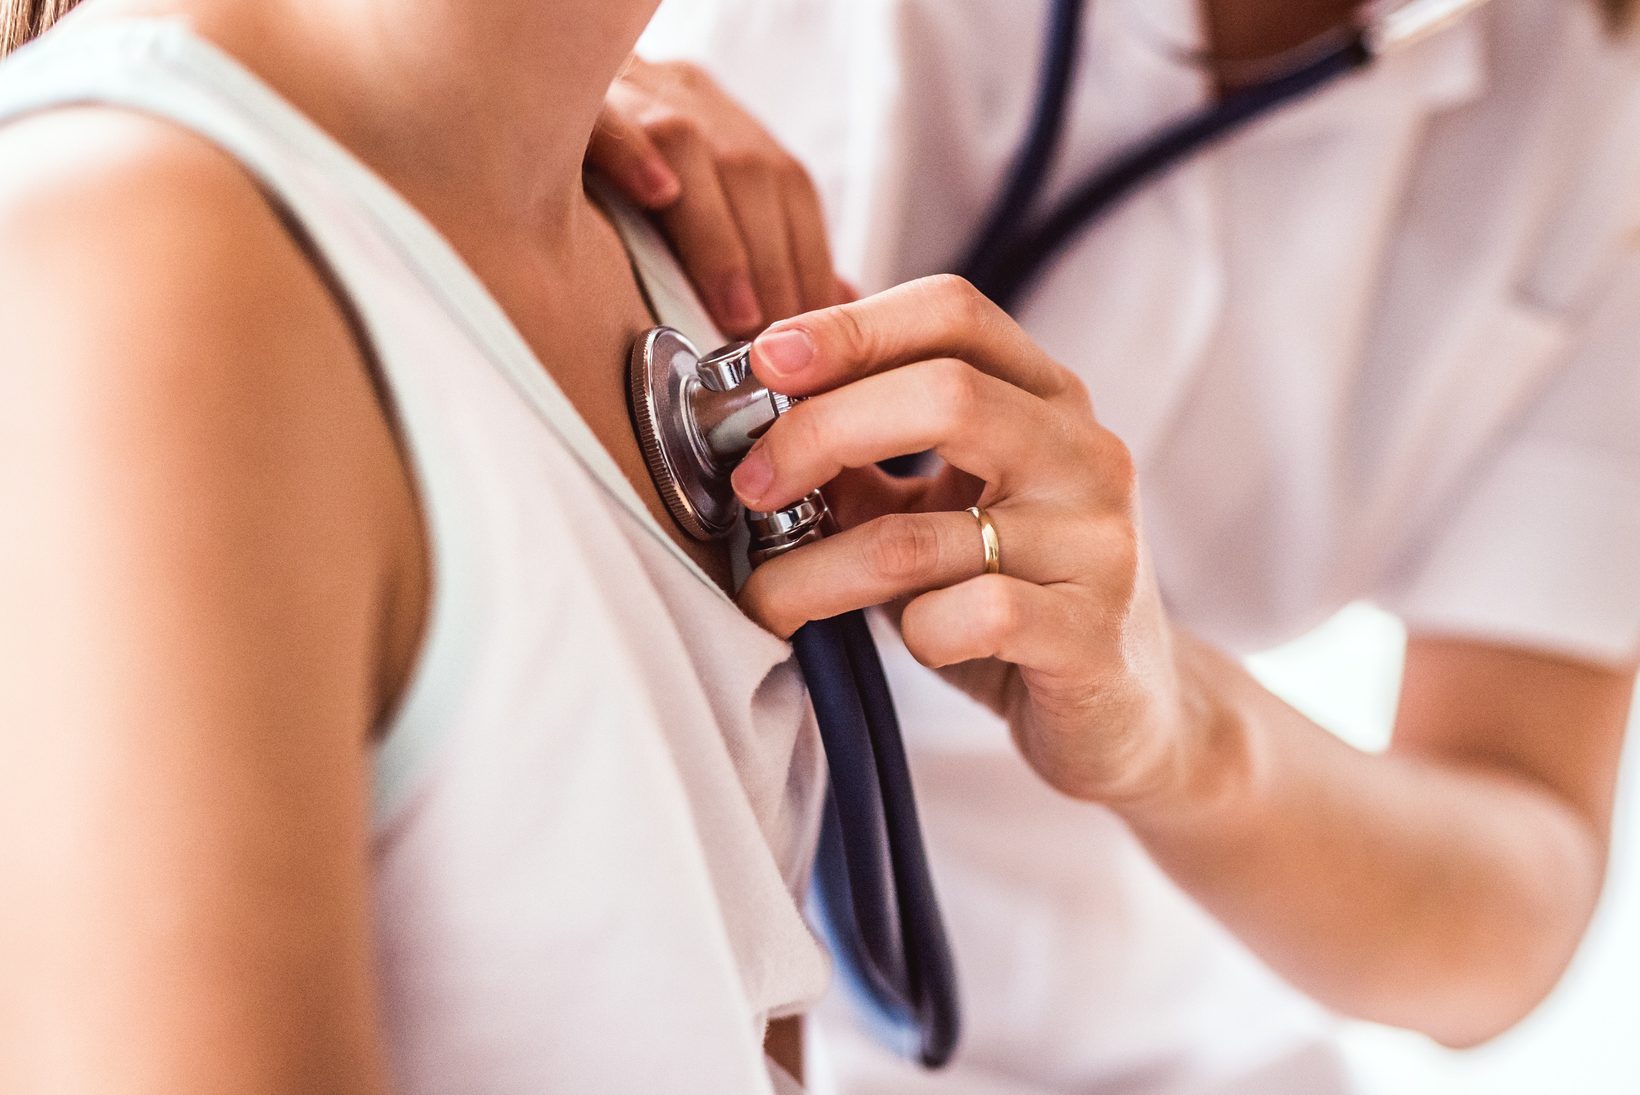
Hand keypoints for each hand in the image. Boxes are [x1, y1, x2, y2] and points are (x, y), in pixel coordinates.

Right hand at [589, 57, 846, 335]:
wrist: (533, 75)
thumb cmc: (623, 163)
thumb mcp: (703, 191)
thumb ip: (766, 242)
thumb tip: (830, 299)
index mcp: (723, 123)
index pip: (788, 190)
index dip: (808, 263)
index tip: (810, 334)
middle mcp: (686, 100)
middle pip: (749, 173)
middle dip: (772, 265)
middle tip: (776, 342)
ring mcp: (628, 95)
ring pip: (688, 147)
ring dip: (720, 240)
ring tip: (735, 313)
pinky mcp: (568, 101)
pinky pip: (604, 116)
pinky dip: (634, 155)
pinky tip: (655, 196)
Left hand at [733, 276, 1205, 808]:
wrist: (1126, 711)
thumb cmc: (1010, 597)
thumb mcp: (934, 512)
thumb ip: (861, 456)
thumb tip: (756, 395)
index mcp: (1046, 399)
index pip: (953, 313)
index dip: (850, 327)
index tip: (763, 360)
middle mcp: (1085, 453)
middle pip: (945, 395)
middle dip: (819, 431)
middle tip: (750, 484)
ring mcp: (1097, 543)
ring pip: (926, 534)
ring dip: (818, 568)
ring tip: (766, 596)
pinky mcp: (1092, 634)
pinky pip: (974, 616)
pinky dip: (917, 632)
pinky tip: (915, 642)